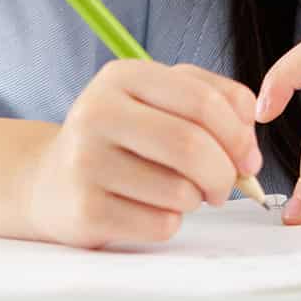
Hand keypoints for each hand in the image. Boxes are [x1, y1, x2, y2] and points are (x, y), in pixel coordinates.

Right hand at [20, 60, 261, 248]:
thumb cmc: (121, 139)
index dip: (239, 135)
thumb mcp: (158, 100)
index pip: (202, 101)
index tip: (248, 157)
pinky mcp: (85, 210)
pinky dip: (170, 222)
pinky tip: (147, 209)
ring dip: (195, 200)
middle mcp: (97, 112)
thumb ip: (213, 99)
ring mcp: (86, 162)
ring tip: (175, 192)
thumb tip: (250, 136)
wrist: (51, 181)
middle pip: (191, 146)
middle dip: (224, 174)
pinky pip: (160, 224)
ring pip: (180, 191)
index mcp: (122, 77)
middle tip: (224, 186)